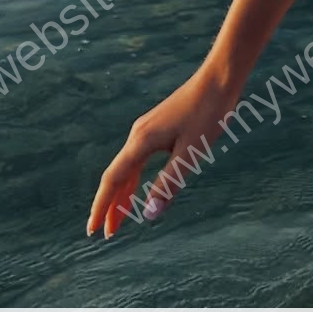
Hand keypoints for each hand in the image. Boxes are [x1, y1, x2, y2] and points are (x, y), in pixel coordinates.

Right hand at [87, 65, 238, 238]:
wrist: (218, 79)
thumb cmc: (208, 113)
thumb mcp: (191, 153)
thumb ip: (169, 183)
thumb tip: (147, 214)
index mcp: (141, 141)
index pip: (113, 180)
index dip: (102, 206)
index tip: (94, 230)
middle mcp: (138, 135)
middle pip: (117, 175)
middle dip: (110, 205)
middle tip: (106, 232)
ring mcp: (146, 129)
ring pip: (128, 167)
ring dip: (122, 193)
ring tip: (119, 217)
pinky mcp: (157, 127)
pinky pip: (138, 158)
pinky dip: (134, 177)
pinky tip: (136, 187)